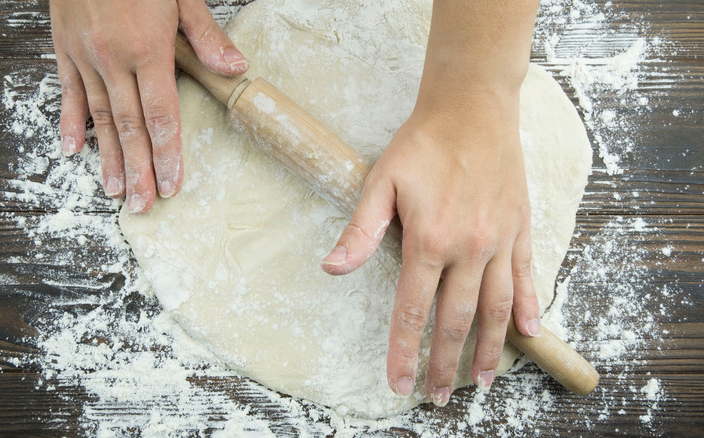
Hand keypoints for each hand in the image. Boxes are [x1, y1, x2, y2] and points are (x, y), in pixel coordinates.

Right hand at [50, 0, 247, 212]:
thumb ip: (206, 36)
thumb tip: (235, 70)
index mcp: (148, 48)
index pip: (161, 114)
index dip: (167, 153)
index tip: (171, 185)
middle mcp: (114, 59)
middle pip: (130, 126)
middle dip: (138, 169)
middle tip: (142, 206)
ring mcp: (85, 55)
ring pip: (99, 116)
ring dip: (107, 157)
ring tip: (114, 191)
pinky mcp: (64, 47)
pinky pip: (66, 91)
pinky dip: (69, 122)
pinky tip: (72, 151)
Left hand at [321, 91, 540, 404]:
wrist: (472, 107)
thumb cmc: (422, 143)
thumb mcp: (380, 182)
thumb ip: (361, 231)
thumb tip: (332, 269)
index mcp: (430, 240)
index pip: (412, 311)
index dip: (404, 352)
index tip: (399, 384)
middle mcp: (469, 248)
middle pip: (456, 320)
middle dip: (445, 364)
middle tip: (440, 397)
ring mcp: (500, 240)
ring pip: (496, 308)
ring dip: (488, 348)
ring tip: (481, 382)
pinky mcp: (520, 228)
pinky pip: (526, 276)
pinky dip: (526, 307)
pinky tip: (526, 332)